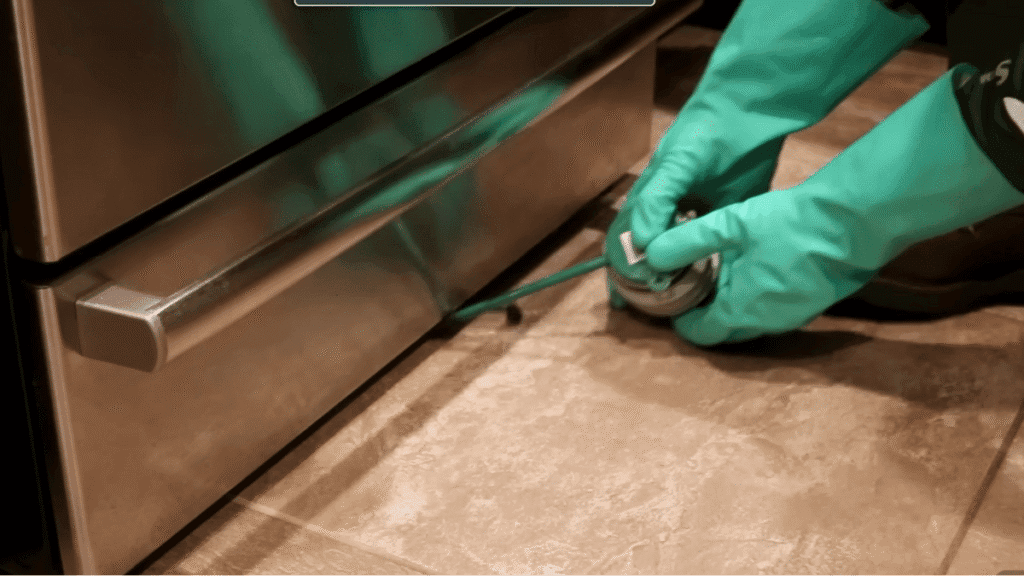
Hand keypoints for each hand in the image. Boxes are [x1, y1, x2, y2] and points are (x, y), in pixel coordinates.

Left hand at [644, 184, 870, 345]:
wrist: (855, 221)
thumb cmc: (790, 224)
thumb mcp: (728, 226)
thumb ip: (685, 242)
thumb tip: (650, 254)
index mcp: (739, 311)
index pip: (698, 334)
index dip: (679, 318)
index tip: (671, 295)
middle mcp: (765, 324)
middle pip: (722, 332)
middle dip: (703, 314)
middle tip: (692, 284)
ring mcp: (791, 318)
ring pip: (748, 323)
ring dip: (730, 306)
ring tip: (720, 273)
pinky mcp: (810, 305)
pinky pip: (771, 313)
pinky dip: (754, 299)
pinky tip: (753, 268)